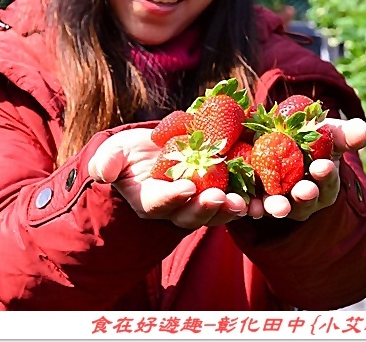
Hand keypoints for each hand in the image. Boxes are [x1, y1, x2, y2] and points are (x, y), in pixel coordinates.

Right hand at [88, 128, 247, 228]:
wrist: (149, 151)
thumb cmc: (126, 155)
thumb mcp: (111, 154)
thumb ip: (106, 163)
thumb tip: (105, 173)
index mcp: (149, 201)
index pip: (159, 203)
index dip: (171, 197)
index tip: (185, 188)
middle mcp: (175, 208)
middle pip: (192, 214)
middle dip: (207, 208)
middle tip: (221, 198)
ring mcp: (198, 202)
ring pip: (216, 211)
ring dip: (231, 208)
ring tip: (245, 203)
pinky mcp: (217, 189)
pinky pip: (233, 196)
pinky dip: (247, 196)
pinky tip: (260, 193)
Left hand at [256, 117, 365, 220]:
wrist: (277, 136)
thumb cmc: (311, 136)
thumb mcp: (328, 133)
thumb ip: (345, 134)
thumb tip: (363, 130)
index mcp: (324, 183)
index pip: (328, 182)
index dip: (326, 175)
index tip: (322, 166)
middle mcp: (303, 199)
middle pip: (305, 201)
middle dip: (305, 196)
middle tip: (304, 190)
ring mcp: (278, 201)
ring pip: (279, 208)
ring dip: (277, 207)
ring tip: (276, 205)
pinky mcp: (255, 198)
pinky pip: (253, 206)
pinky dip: (250, 207)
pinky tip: (248, 205)